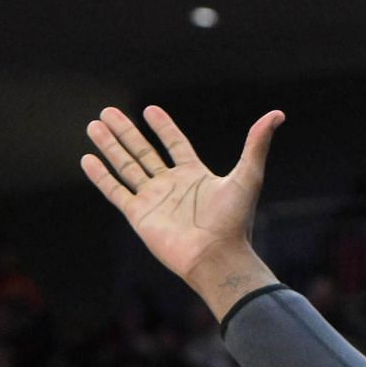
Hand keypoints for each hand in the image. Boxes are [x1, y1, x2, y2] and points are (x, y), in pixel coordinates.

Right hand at [81, 105, 281, 286]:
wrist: (217, 256)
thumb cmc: (234, 221)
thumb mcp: (248, 176)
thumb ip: (257, 145)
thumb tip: (277, 114)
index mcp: (195, 176)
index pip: (175, 145)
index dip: (163, 128)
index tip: (149, 110)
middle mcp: (172, 186)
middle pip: (144, 152)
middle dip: (126, 132)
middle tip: (108, 112)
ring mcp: (154, 200)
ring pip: (126, 167)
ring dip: (110, 147)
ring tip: (94, 126)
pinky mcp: (139, 215)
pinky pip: (116, 191)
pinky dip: (101, 176)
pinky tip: (87, 159)